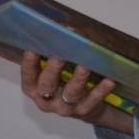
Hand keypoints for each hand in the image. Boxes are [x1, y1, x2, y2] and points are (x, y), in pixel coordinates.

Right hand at [4, 47, 131, 133]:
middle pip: (47, 86)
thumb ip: (54, 52)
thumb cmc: (65, 81)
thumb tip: (63, 27)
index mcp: (35, 88)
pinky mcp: (84, 111)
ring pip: (71, 93)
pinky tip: (109, 80)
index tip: (32, 49)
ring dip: (78, 78)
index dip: (29, 63)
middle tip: (59, 56)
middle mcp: (47, 99)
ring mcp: (65, 107)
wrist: (85, 107)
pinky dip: (101, 90)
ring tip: (85, 65)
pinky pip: (93, 100)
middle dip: (52, 70)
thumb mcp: (55, 69)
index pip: (29, 76)